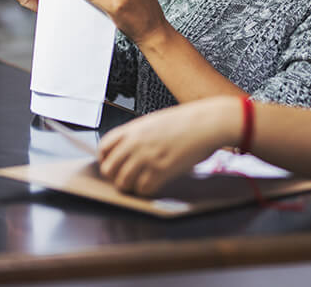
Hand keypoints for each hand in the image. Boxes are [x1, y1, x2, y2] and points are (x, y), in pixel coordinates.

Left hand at [98, 97, 236, 194]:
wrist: (207, 123)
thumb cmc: (187, 121)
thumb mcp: (156, 121)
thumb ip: (140, 135)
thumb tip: (131, 149)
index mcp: (133, 129)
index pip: (104, 147)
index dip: (105, 159)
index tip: (111, 164)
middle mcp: (136, 143)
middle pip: (109, 168)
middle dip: (115, 176)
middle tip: (126, 178)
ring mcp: (147, 157)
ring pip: (123, 182)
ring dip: (130, 186)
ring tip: (140, 183)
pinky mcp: (161, 170)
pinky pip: (143, 188)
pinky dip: (146, 190)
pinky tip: (154, 184)